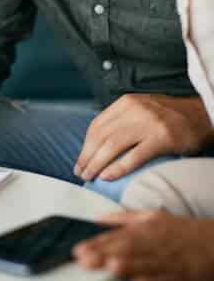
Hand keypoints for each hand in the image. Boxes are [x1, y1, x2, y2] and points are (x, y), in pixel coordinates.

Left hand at [74, 94, 213, 181]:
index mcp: (126, 103)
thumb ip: (120, 120)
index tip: (79, 161)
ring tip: (89, 177)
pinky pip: (134, 156)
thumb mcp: (141, 109)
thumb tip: (95, 144)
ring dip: (96, 164)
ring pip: (112, 146)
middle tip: (81, 174)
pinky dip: (118, 168)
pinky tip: (107, 177)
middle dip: (86, 158)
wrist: (204, 114)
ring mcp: (148, 123)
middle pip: (101, 137)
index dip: (85, 146)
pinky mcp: (162, 138)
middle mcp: (135, 110)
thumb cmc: (169, 117)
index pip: (96, 126)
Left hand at [74, 211, 213, 280]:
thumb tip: (97, 219)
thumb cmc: (179, 230)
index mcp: (146, 228)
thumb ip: (122, 218)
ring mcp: (168, 260)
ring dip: (126, 265)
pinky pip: (165, 279)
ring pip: (144, 263)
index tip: (78, 249)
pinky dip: (152, 280)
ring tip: (109, 266)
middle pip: (126, 249)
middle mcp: (155, 242)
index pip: (116, 236)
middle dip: (104, 254)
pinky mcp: (183, 275)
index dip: (96, 243)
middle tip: (84, 259)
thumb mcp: (151, 216)